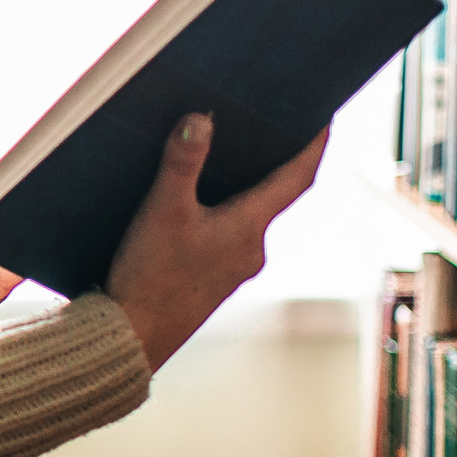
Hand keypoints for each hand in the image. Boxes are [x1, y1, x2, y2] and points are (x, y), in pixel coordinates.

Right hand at [105, 113, 325, 372]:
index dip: (314, 145)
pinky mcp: (211, 281)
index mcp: (249, 229)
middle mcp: (250, 250)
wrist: (131, 339)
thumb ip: (182, 162)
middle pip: (272, 197)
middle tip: (263, 128)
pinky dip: (218, 215)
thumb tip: (201, 118)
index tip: (324, 118)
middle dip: (270, 164)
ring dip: (239, 191)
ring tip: (220, 162)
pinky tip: (189, 211)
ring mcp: (232, 269)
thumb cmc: (150, 278)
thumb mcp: (162, 211)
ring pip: (246, 218)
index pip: (297, 179)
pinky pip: (225, 237)